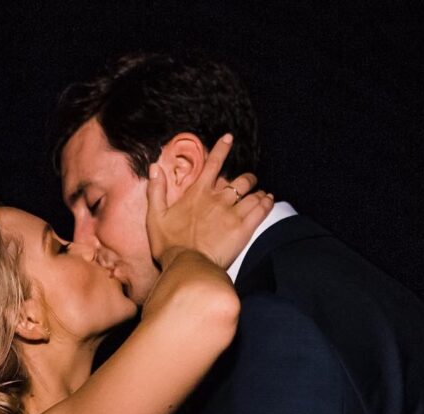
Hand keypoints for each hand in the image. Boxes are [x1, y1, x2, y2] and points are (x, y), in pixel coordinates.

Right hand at [145, 133, 273, 269]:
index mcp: (198, 193)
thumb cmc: (169, 244)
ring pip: (252, 195)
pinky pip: (260, 211)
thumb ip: (156, 191)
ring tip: (263, 194)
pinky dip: (266, 204)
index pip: (212, 164)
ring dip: (259, 192)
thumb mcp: (155, 216)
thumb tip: (154, 168)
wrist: (186, 266)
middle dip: (248, 179)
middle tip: (250, 181)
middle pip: (240, 181)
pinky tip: (269, 201)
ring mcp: (232, 214)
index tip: (230, 138)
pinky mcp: (242, 230)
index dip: (222, 149)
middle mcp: (218, 199)